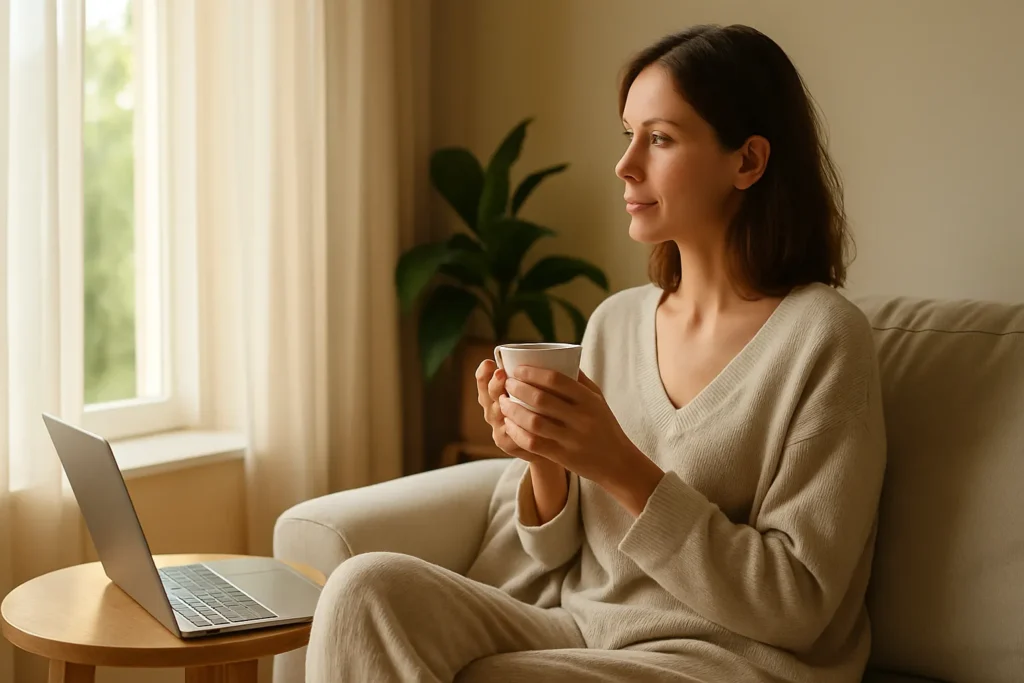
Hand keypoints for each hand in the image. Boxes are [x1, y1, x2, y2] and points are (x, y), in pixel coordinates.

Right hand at [475, 360, 543, 462]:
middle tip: (501, 373)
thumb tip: (557, 354)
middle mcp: (495, 409)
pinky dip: (511, 429)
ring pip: (496, 415)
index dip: (484, 372)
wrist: (553, 441)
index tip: (490, 362)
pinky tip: (513, 422)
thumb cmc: (547, 408)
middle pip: (488, 396)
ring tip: (505, 398)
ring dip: (500, 405)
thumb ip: (544, 377)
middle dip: (493, 384)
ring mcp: (500, 427)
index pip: (484, 380)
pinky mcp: (508, 443)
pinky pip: (507, 436)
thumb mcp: (543, 389)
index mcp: (498, 392)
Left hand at [499, 366, 664, 514]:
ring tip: (502, 402)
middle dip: (517, 388)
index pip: (557, 380)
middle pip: (541, 399)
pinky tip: (509, 424)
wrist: (617, 462)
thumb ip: (579, 380)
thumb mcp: (598, 399)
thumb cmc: (604, 425)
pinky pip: (534, 443)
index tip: (517, 369)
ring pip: (534, 422)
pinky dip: (517, 432)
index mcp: (589, 400)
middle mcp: (582, 418)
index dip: (533, 372)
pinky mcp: (563, 456)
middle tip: (506, 383)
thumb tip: (556, 357)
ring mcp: (572, 439)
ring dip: (512, 410)